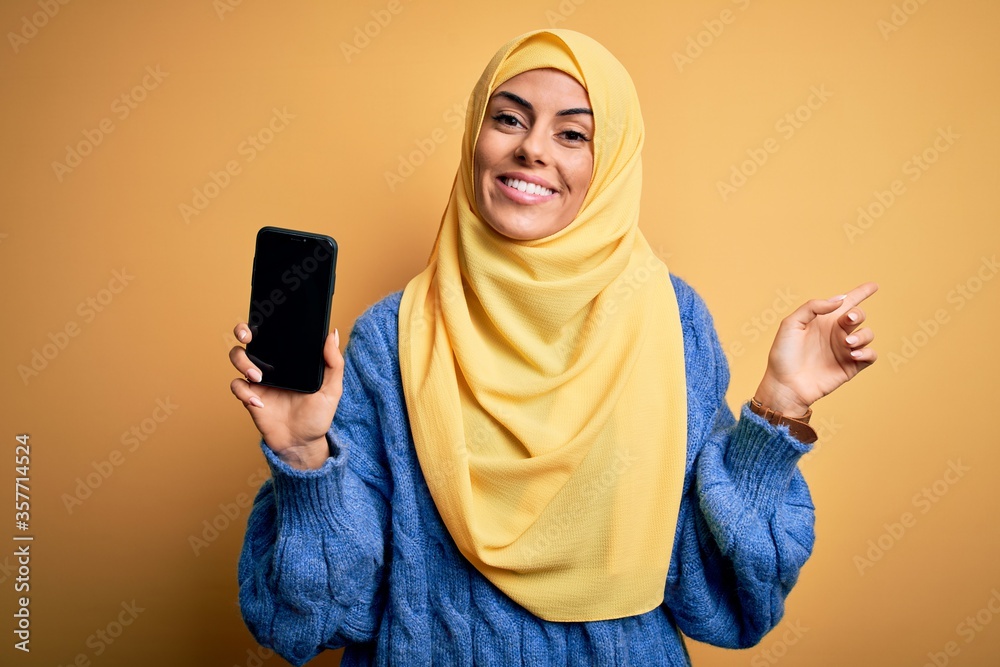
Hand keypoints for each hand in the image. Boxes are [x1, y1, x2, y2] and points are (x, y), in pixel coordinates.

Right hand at [229, 325, 343, 469]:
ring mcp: (258, 380)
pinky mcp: (250, 397)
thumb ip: (333, 363)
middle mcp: (271, 365)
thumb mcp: (332, 389)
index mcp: (290, 358)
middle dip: (242, 331)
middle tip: (247, 336)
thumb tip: (332, 334)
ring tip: (257, 375)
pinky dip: (244, 391)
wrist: (304, 443)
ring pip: (237, 357)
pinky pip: (237, 386)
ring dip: (243, 362)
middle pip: (248, 339)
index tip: (265, 314)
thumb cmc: (317, 415)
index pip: (274, 333)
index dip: (266, 320)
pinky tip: (259, 401)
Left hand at [754, 282, 877, 416]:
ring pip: (867, 334)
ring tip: (847, 344)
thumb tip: (839, 300)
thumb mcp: (791, 324)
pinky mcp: (850, 367)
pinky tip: (853, 354)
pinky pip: (870, 355)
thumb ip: (813, 307)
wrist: (785, 385)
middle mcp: (836, 333)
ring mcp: (844, 350)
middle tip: (848, 320)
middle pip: (859, 316)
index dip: (860, 292)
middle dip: (858, 314)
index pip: (845, 302)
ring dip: (862, 336)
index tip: (874, 285)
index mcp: (823, 320)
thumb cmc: (783, 355)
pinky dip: (867, 352)